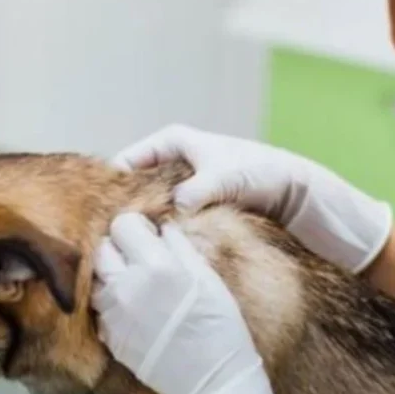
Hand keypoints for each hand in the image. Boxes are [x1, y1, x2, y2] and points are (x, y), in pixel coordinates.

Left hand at [92, 213, 303, 393]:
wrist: (214, 381)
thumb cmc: (221, 327)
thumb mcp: (208, 278)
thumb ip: (180, 248)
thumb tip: (161, 229)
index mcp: (156, 265)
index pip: (123, 225)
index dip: (137, 229)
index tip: (149, 238)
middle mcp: (127, 286)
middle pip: (102, 249)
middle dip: (119, 250)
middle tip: (141, 261)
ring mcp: (114, 314)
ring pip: (96, 280)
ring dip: (112, 278)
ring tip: (136, 287)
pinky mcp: (110, 338)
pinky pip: (100, 310)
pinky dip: (113, 306)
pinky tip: (136, 313)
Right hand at [112, 124, 393, 273]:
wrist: (294, 190)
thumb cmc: (261, 173)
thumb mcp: (227, 177)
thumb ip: (201, 188)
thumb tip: (179, 203)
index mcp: (173, 141)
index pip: (127, 161)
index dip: (112, 185)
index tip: (100, 212)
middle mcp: (173, 159)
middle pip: (135, 184)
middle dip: (125, 208)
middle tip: (110, 237)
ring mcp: (183, 183)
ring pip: (151, 203)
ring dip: (144, 223)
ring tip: (130, 249)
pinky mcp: (195, 204)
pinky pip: (169, 216)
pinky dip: (162, 230)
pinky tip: (156, 252)